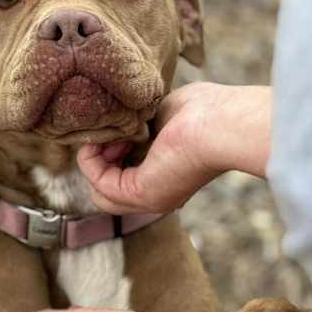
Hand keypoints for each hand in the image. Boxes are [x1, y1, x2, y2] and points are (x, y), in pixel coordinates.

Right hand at [77, 83, 271, 214]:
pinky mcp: (139, 194)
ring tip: (100, 135)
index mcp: (167, 177)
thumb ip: (137, 125)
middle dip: (99, 160)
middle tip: (106, 132)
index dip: (111, 153)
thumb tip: (115, 122)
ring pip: (99, 194)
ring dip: (92, 161)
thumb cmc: (202, 112)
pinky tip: (99, 140)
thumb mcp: (159, 116)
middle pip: (108, 191)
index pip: (125, 178)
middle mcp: (158, 194)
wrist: (221, 122)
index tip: (115, 127)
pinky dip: (90, 161)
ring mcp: (148, 199)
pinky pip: (98, 184)